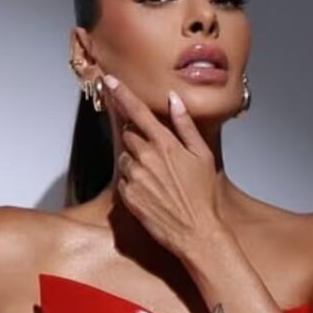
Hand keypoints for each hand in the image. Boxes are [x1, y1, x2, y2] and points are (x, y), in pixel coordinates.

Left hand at [102, 73, 220, 257]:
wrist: (196, 232)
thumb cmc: (203, 196)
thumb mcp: (203, 155)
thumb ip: (185, 125)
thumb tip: (174, 100)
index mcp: (165, 144)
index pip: (137, 111)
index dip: (121, 93)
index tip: (109, 80)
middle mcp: (145, 157)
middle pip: (128, 134)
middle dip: (138, 138)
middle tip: (158, 155)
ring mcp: (134, 177)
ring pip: (124, 158)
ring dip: (136, 161)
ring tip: (158, 179)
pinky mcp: (127, 195)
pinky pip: (123, 179)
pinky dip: (133, 181)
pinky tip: (152, 192)